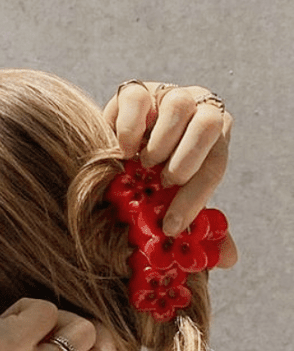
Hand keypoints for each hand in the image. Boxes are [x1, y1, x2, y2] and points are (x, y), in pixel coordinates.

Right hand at [103, 81, 236, 266]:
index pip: (216, 164)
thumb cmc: (154, 180)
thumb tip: (230, 259)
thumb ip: (200, 228)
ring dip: (159, 144)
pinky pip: (139, 98)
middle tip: (163, 183)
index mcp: (215, 139)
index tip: (170, 225)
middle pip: (209, 123)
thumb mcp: (176, 202)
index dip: (194, 198)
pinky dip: (130, 128)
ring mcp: (168, 95)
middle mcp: (199, 109)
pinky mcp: (138, 89)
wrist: (121, 151)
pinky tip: (122, 151)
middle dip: (186, 160)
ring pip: (178, 105)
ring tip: (141, 166)